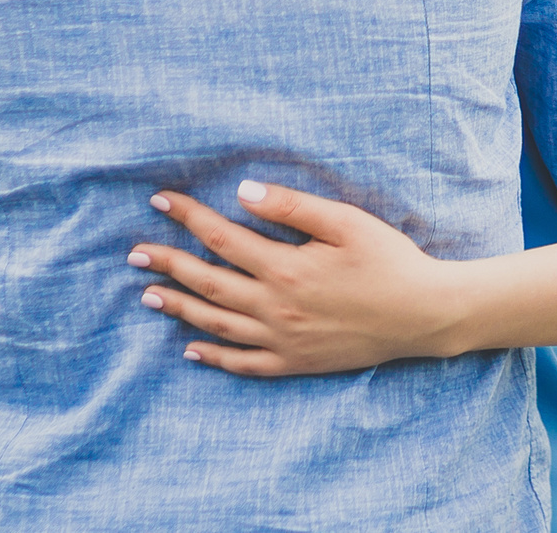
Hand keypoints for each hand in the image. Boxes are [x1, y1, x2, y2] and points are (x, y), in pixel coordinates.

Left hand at [128, 181, 471, 376]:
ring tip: (148, 295)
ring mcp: (283, 340)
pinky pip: (244, 364)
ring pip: (217, 325)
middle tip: (133, 252)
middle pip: (207, 284)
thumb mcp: (346, 221)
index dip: (187, 217)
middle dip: (167, 264)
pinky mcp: (296, 362)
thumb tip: (244, 192)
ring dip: (179, 308)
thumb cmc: (389, 260)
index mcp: (285, 268)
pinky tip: (192, 349)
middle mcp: (275, 308)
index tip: (159, 200)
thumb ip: (293, 207)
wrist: (423, 315)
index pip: (221, 238)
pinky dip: (214, 357)